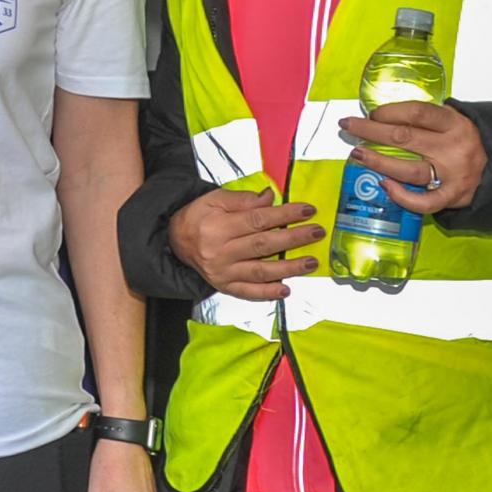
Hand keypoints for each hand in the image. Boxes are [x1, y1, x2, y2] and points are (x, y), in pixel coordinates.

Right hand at [167, 187, 319, 299]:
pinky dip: (267, 293)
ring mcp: (223, 272)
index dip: (285, 215)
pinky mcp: (224, 286)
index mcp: (218, 227)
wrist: (175, 241)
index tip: (307, 211)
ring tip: (310, 262)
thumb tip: (270, 198)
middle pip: (263, 245)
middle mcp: (220, 252)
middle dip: (294, 239)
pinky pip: (248, 293)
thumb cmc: (198, 218)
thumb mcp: (214, 200)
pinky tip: (285, 290)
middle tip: (316, 232)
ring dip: (289, 268)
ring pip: (260, 271)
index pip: (258, 219)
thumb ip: (243, 199)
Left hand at [338, 101, 486, 212]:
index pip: (417, 112)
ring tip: (357, 154)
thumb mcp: (456, 120)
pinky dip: (403, 196)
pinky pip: (424, 201)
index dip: (390, 112)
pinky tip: (385, 186)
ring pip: (408, 169)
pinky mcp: (453, 196)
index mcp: (454, 123)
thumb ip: (428, 118)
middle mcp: (453, 147)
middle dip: (371, 131)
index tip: (372, 113)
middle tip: (348, 126)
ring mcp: (453, 174)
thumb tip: (385, 114)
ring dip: (378, 161)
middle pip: (405, 138)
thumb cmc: (469, 141)